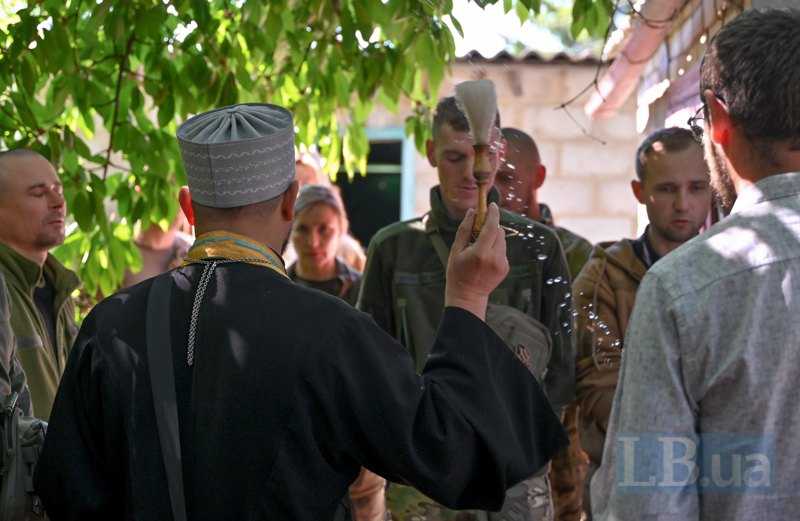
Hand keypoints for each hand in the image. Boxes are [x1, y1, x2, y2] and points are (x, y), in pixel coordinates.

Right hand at [444, 203, 508, 319]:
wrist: (468, 296)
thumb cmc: (457, 273)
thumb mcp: (456, 251)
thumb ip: (465, 230)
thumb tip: (472, 212)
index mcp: (481, 253)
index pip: (492, 227)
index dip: (493, 214)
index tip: (492, 205)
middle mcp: (494, 258)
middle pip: (498, 232)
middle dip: (490, 227)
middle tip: (478, 230)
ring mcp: (502, 264)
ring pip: (502, 240)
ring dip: (493, 238)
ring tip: (479, 248)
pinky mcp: (506, 268)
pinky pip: (502, 250)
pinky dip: (495, 249)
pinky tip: (484, 259)